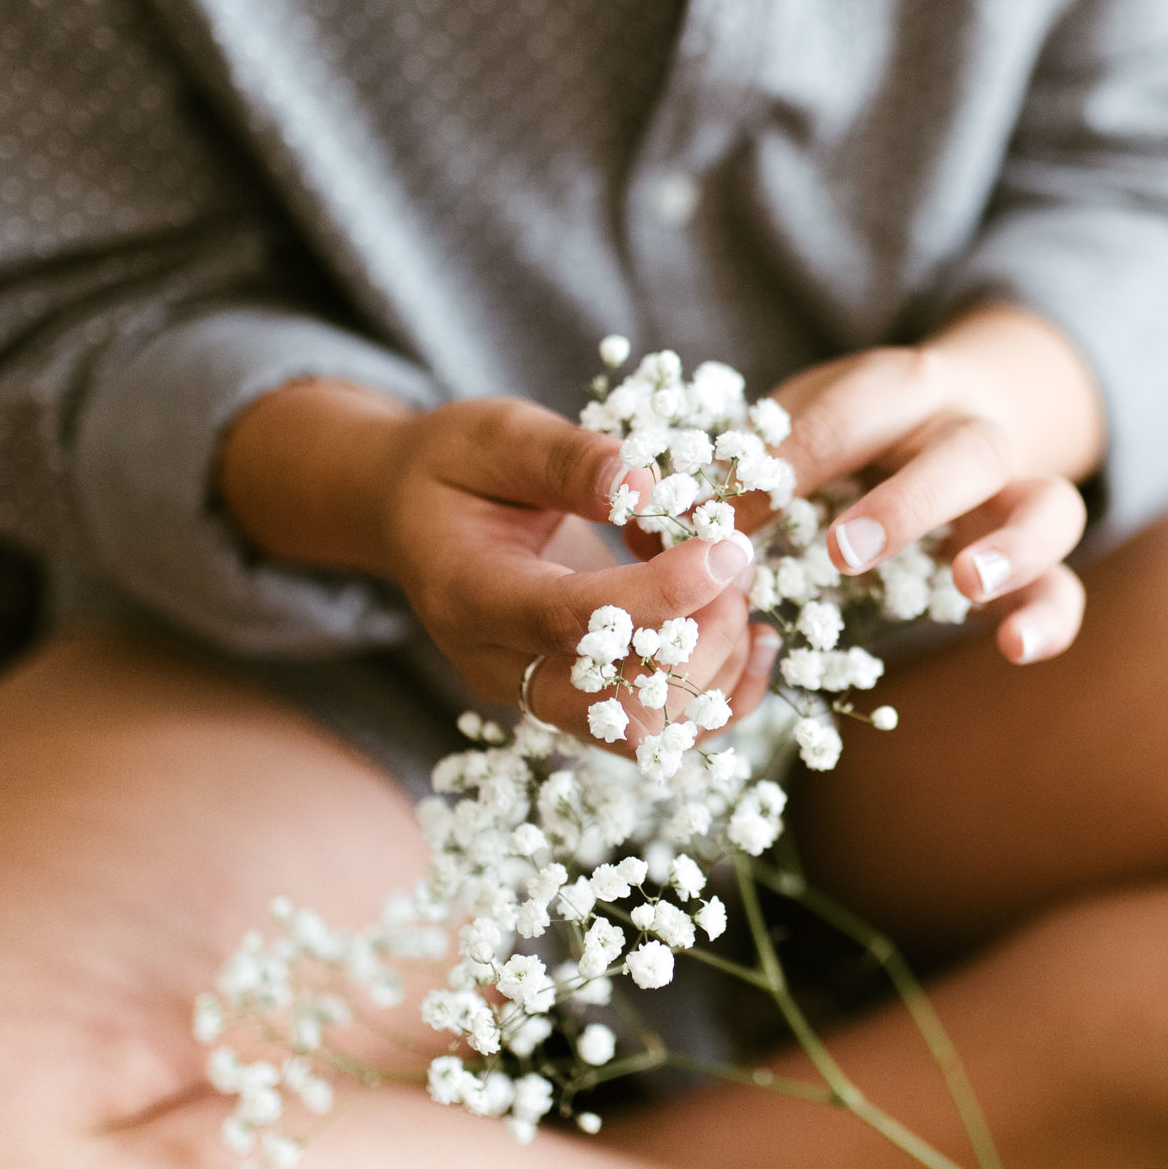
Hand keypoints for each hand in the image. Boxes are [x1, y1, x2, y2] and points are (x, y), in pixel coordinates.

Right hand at [219, 381, 776, 742]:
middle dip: (699, 636)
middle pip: (616, 702)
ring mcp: (538, 696)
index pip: (570, 621)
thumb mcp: (499, 434)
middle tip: (733, 555)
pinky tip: (752, 634)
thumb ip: (568, 460)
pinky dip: (722, 694)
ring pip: (649, 731)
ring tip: (733, 580)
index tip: (725, 549)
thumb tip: (645, 482)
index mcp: (469, 595)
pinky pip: (665, 734)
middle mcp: (499, 666)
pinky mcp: (577, 705)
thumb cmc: (456, 466)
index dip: (659, 596)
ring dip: (717, 662)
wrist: (415, 516)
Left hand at [743, 305, 1100, 664]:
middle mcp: (971, 433)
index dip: (790, 464)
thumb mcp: (794, 425)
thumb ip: (737, 468)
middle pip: (967, 451)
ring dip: (1011, 546)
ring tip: (966, 585)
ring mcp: (1017, 495)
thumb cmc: (849, 432)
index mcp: (901, 389)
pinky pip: (1067, 587)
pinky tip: (1013, 647)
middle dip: (907, 500)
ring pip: (1049, 507)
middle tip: (842, 552)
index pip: (852, 413)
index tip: (727, 518)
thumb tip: (653, 521)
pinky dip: (1049, 618)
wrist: (950, 414)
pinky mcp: (1039, 558)